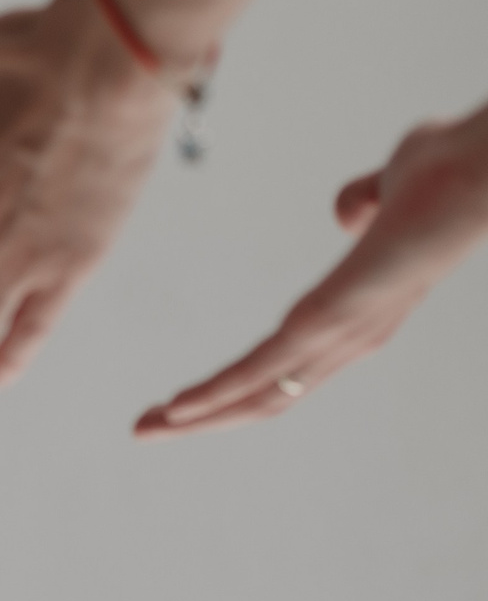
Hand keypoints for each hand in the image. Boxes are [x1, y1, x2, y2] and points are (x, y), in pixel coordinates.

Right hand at [138, 102, 487, 436]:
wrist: (482, 170)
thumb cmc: (452, 171)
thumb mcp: (395, 184)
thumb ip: (365, 199)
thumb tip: (349, 210)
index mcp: (362, 313)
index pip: (289, 369)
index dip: (236, 388)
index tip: (187, 399)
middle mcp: (354, 337)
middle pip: (267, 398)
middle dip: (202, 419)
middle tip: (146, 429)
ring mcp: (343, 333)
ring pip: (259, 395)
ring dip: (197, 417)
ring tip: (146, 427)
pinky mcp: (330, 321)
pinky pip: (262, 369)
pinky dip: (215, 394)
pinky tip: (177, 409)